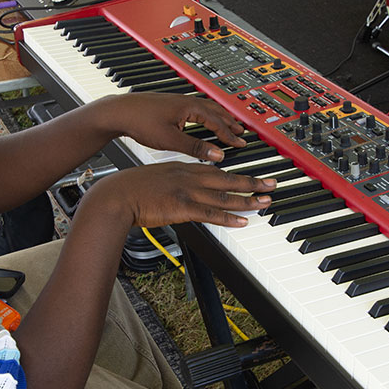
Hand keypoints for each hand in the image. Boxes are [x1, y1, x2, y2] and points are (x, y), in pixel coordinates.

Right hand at [82, 162, 275, 229]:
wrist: (116, 195)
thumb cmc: (129, 189)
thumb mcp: (156, 178)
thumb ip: (172, 182)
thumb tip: (180, 192)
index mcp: (182, 168)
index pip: (216, 170)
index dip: (236, 174)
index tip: (250, 176)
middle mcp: (189, 177)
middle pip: (228, 180)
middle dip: (253, 182)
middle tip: (272, 184)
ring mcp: (187, 192)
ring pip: (225, 197)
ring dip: (248, 200)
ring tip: (265, 202)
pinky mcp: (183, 208)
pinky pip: (212, 213)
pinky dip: (229, 217)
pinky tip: (243, 220)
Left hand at [98, 93, 247, 161]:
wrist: (119, 111)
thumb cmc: (140, 121)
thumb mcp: (170, 140)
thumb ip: (195, 148)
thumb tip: (216, 155)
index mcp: (190, 107)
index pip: (217, 122)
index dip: (230, 134)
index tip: (241, 143)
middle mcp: (186, 101)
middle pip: (216, 111)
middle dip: (230, 122)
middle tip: (242, 132)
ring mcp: (178, 102)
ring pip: (207, 107)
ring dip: (220, 116)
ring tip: (228, 124)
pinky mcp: (171, 105)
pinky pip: (197, 108)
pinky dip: (207, 114)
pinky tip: (203, 120)